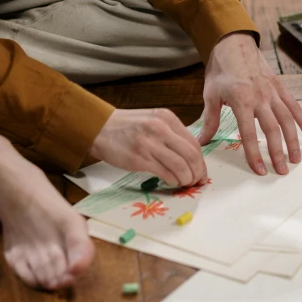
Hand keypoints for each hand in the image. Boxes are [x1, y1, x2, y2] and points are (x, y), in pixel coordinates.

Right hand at [89, 107, 207, 186]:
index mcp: (167, 118)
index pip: (194, 143)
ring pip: (181, 166)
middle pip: (191, 156)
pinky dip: (172, 181)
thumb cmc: (127, 127)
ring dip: (186, 180)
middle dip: (197, 173)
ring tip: (183, 184)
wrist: (99, 128)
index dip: (201, 162)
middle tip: (195, 182)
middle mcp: (160, 128)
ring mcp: (149, 143)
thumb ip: (171, 134)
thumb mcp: (152, 121)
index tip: (201, 173)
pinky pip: (165, 174)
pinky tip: (171, 183)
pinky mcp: (139, 158)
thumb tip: (191, 157)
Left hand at [200, 33, 301, 175]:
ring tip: (296, 159)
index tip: (260, 170)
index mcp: (241, 101)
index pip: (249, 133)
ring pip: (287, 120)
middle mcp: (260, 97)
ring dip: (293, 141)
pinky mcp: (280, 87)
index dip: (255, 153)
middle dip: (278, 152)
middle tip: (282, 171)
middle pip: (272, 129)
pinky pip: (294, 106)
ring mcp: (272, 92)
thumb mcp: (210, 94)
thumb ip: (210, 120)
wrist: (234, 44)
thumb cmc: (221, 71)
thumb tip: (202, 141)